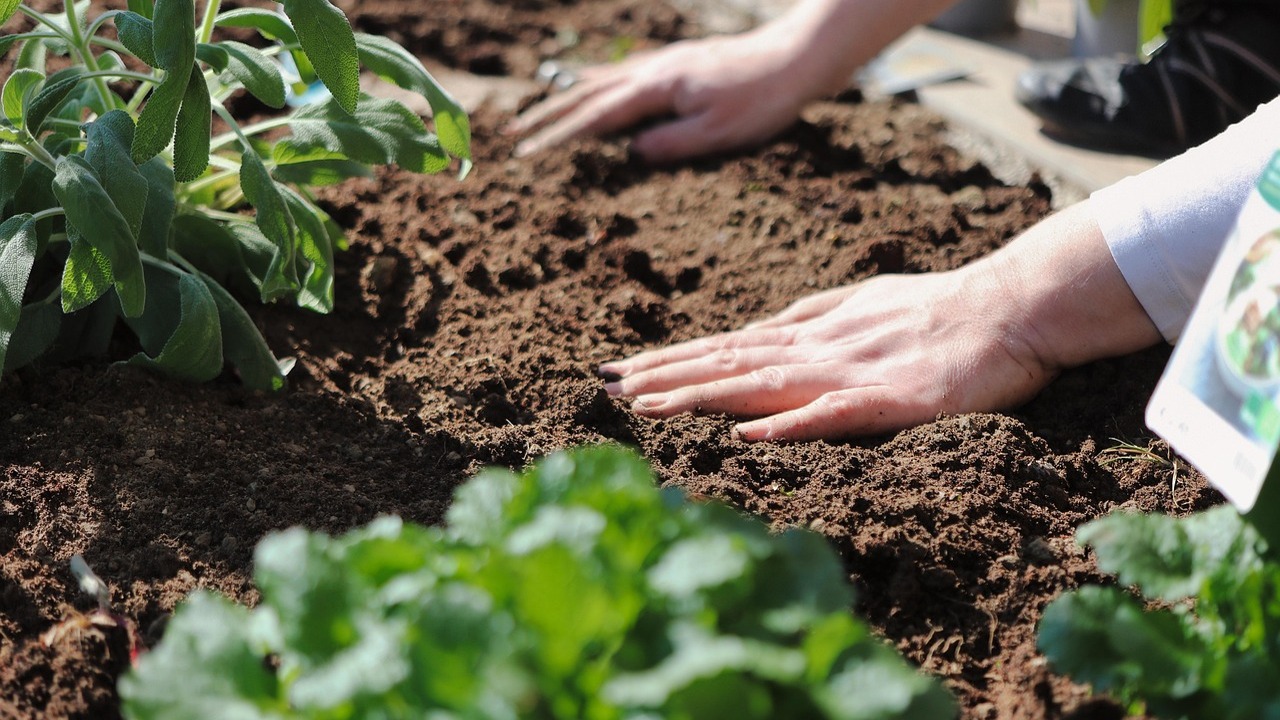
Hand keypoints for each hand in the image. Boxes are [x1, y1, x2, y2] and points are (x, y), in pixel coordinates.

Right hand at [505, 29, 832, 162]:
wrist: (797, 58)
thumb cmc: (763, 100)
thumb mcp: (718, 133)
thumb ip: (671, 144)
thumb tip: (631, 154)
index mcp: (658, 89)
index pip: (596, 117)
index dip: (559, 136)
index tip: (527, 153)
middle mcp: (654, 70)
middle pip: (588, 94)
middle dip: (548, 115)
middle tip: (512, 133)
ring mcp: (665, 63)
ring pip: (603, 80)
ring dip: (566, 97)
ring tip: (538, 111)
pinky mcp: (678, 63)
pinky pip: (624, 72)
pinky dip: (597, 81)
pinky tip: (592, 84)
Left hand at [598, 269, 1056, 440]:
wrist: (1013, 306)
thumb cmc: (940, 308)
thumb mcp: (862, 305)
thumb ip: (810, 318)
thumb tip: (759, 330)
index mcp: (812, 333)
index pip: (726, 348)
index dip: (671, 360)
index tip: (618, 371)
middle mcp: (819, 349)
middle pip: (728, 363)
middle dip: (664, 376)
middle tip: (603, 388)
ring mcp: (852, 372)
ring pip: (763, 385)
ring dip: (702, 395)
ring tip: (646, 406)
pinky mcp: (893, 400)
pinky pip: (834, 413)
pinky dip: (788, 423)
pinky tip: (746, 433)